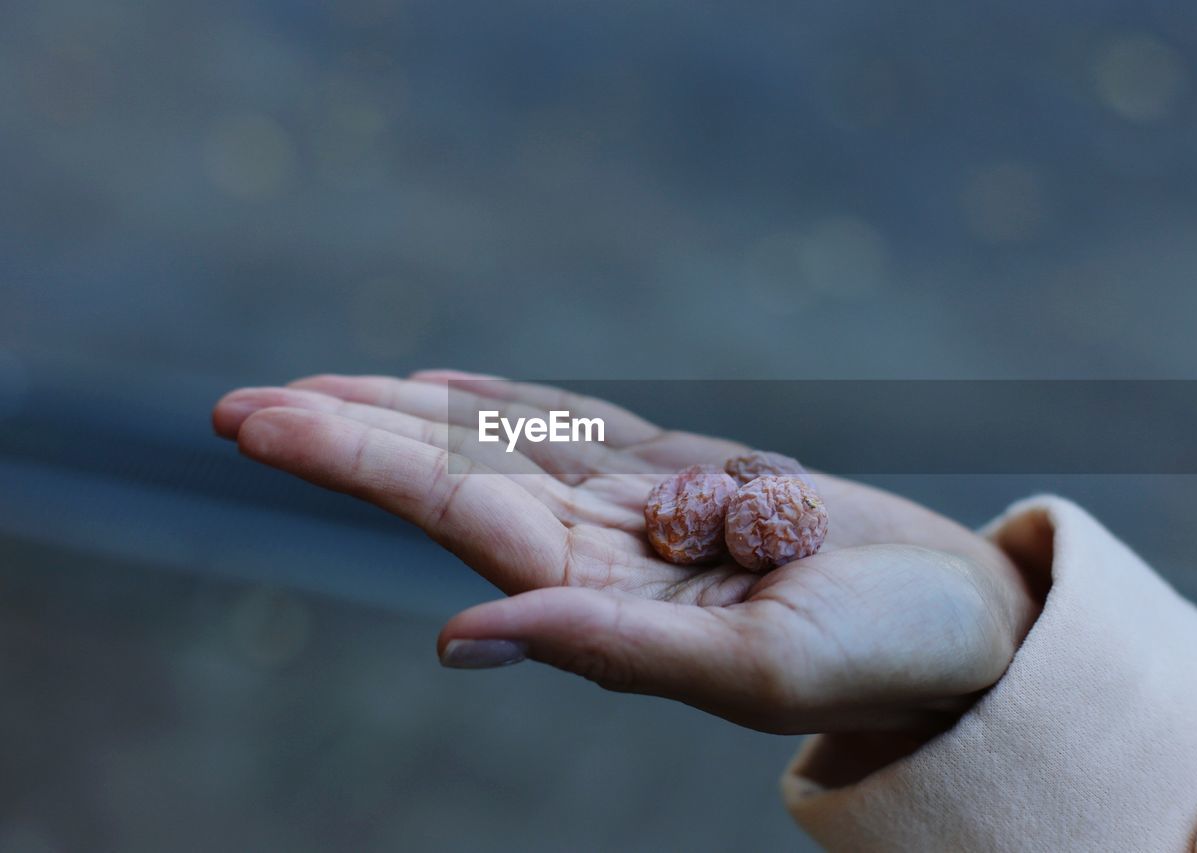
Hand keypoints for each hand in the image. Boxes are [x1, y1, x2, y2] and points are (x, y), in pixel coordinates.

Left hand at [213, 371, 1039, 735]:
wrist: (953, 626)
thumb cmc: (876, 655)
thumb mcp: (749, 667)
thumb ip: (602, 648)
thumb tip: (454, 637)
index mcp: (595, 596)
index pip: (446, 510)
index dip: (348, 460)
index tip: (254, 421)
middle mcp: (595, 550)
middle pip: (446, 471)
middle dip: (343, 435)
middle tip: (237, 405)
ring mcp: (633, 508)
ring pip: (498, 441)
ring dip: (403, 411)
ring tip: (315, 390)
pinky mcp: (684, 472)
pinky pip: (572, 425)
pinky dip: (502, 398)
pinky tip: (442, 387)